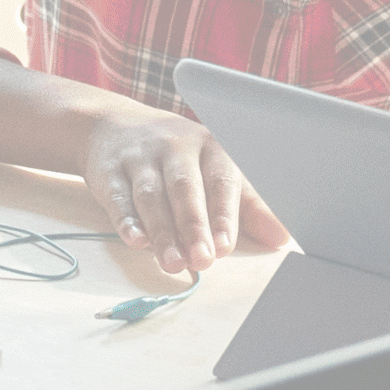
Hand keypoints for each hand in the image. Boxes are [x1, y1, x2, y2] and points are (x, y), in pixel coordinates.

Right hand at [85, 108, 289, 274]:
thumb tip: (280, 238)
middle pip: (185, 188)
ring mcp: (140, 158)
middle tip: (202, 260)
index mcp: (210, 147)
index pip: (221, 181)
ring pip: (151, 196)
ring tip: (172, 262)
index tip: (225, 247)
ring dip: (162, 231)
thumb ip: (248, 205)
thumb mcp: (216, 170)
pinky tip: (136, 241)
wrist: (113, 126)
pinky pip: (118, 197)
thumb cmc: (177, 157)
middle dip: (194, 226)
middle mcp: (175, 147)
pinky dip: (126, 220)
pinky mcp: (109, 171)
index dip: (224, 215)